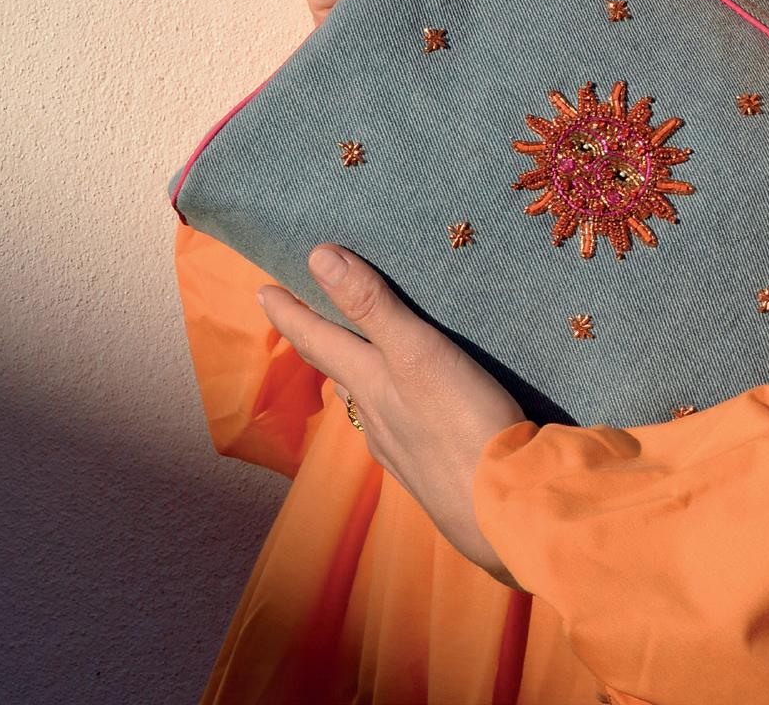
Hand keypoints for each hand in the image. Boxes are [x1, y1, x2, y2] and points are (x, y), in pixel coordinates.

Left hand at [257, 244, 528, 588]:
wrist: (505, 510)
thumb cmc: (463, 424)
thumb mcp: (417, 352)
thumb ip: (370, 306)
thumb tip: (319, 257)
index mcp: (371, 384)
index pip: (318, 340)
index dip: (291, 313)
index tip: (263, 292)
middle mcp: (376, 418)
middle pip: (337, 372)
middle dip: (316, 341)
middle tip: (301, 316)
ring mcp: (401, 449)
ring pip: (363, 404)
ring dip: (351, 374)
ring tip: (349, 357)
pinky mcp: (430, 471)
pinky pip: (393, 430)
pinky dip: (386, 407)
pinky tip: (404, 412)